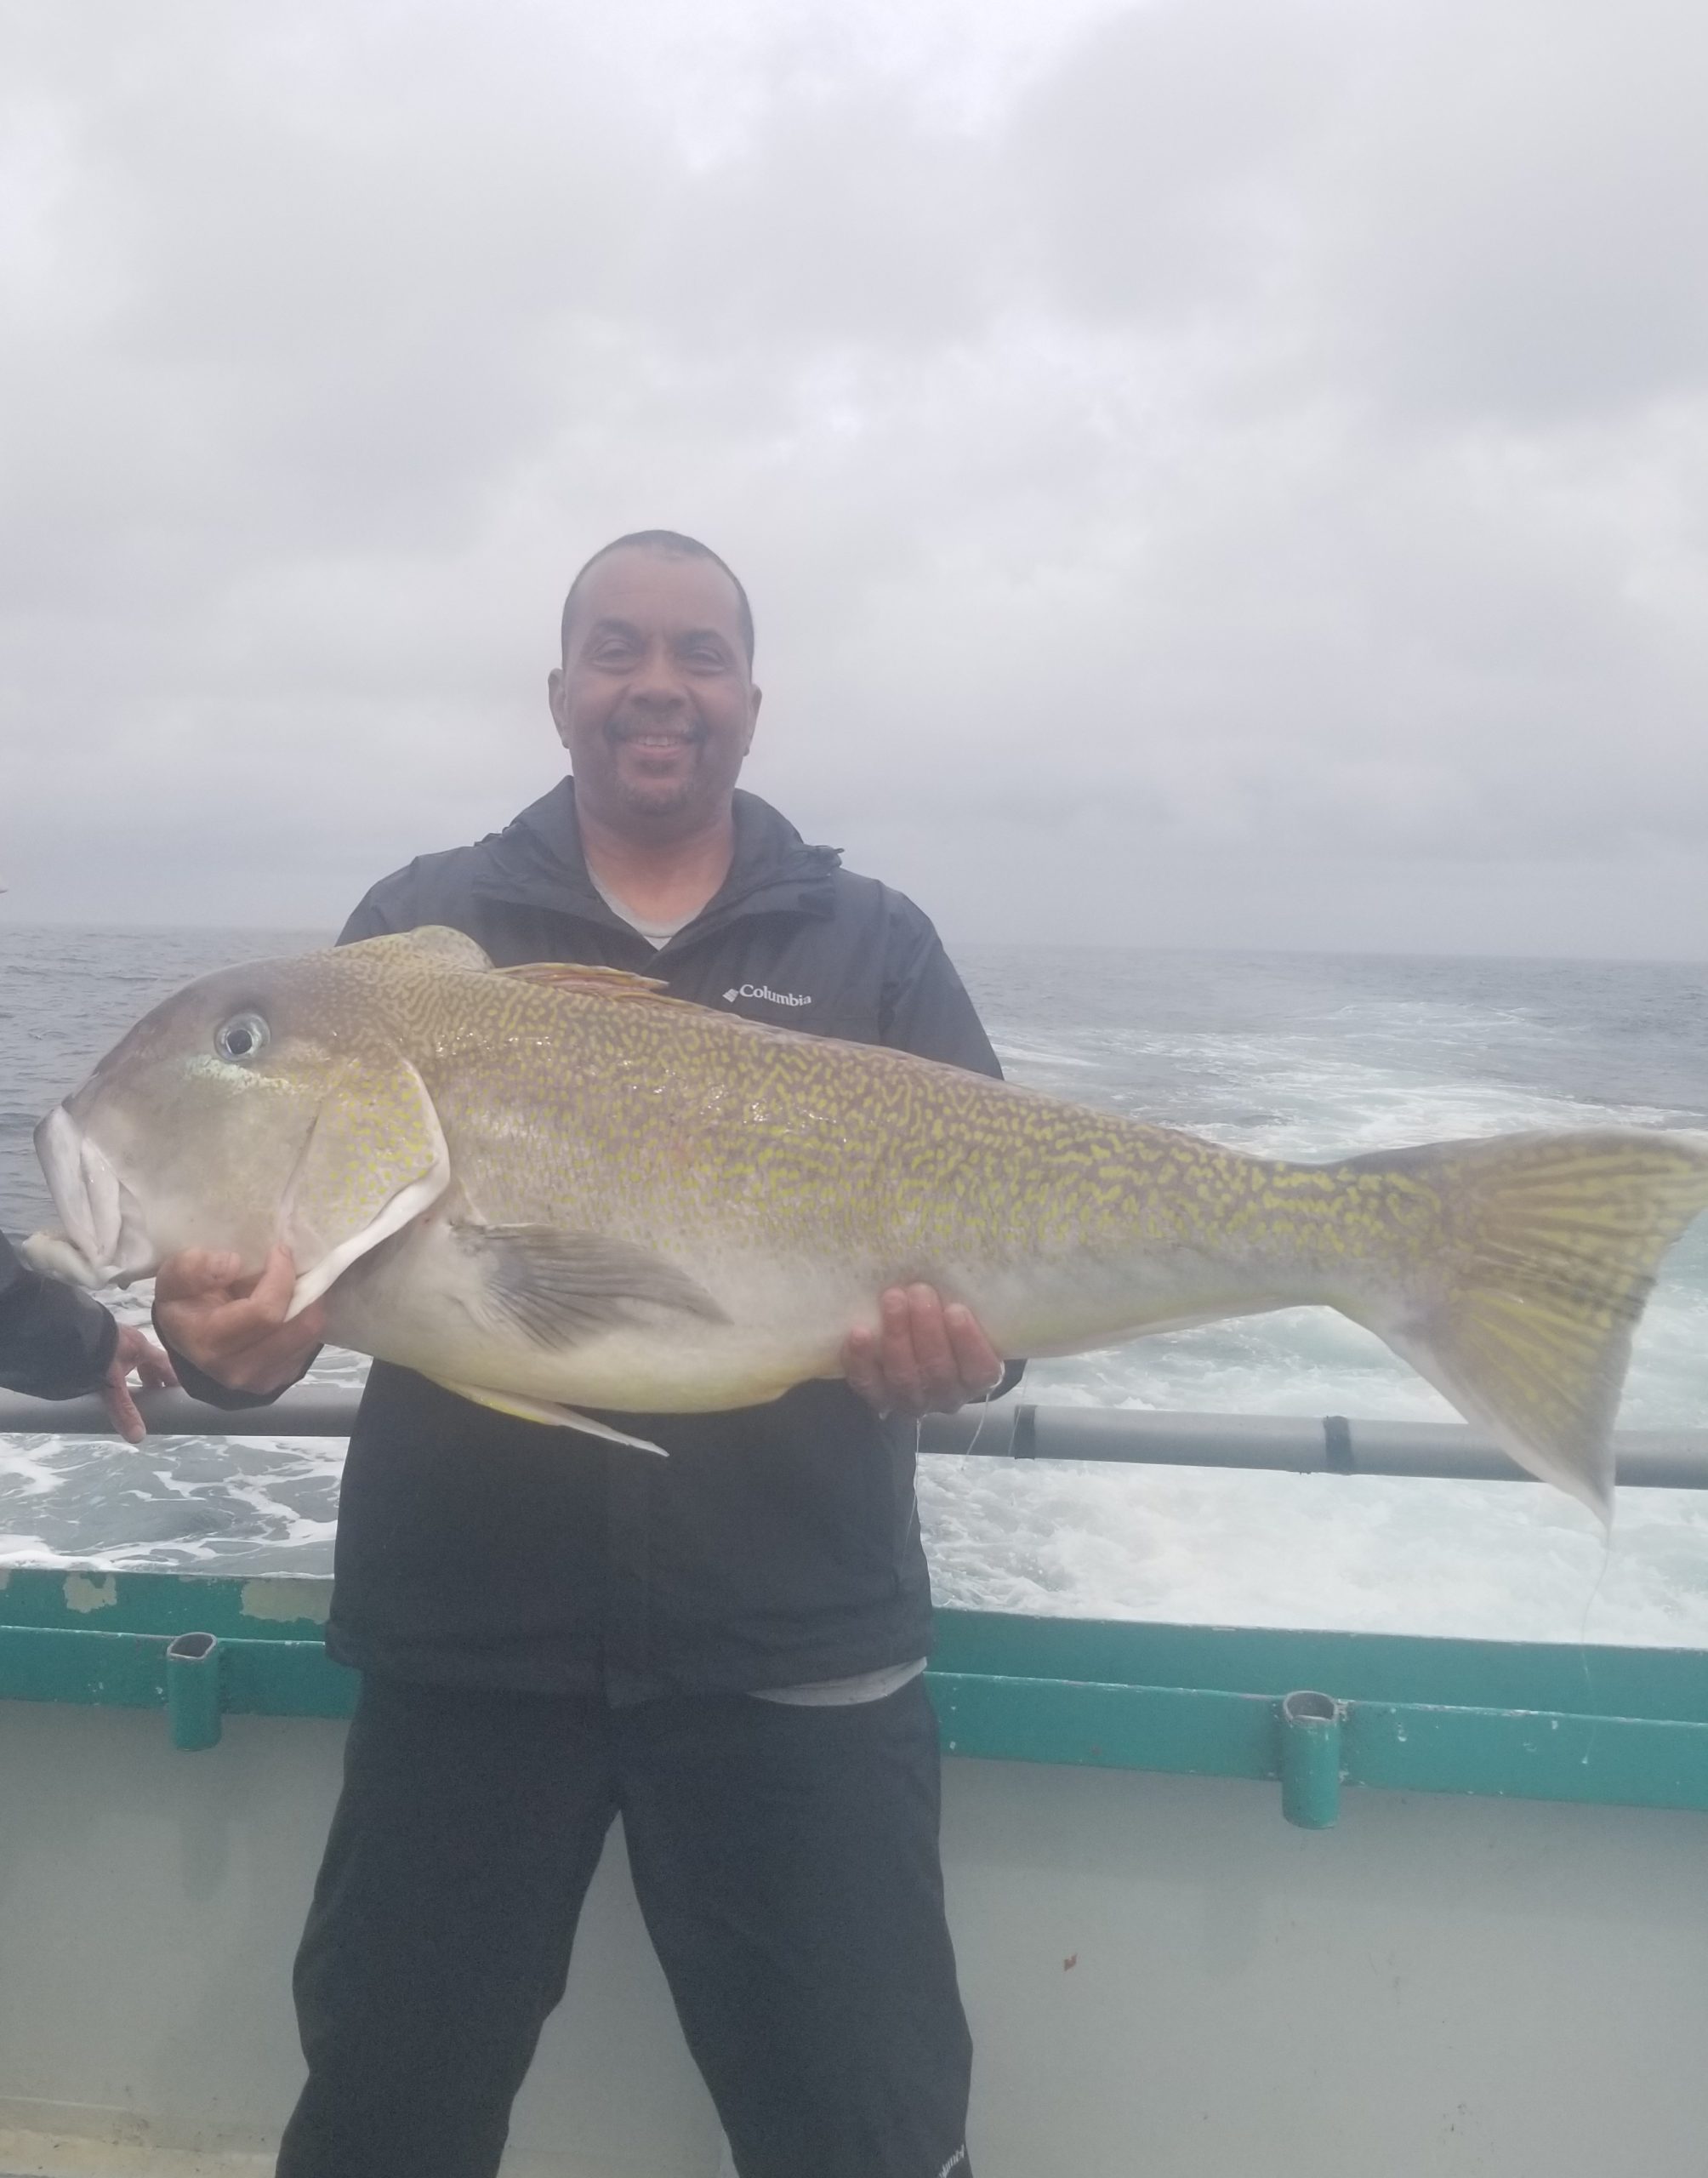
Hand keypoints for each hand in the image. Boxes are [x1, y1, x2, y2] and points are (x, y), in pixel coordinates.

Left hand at [100, 1324, 178, 1443]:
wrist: (66, 1332)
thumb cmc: (97, 1354)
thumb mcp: (113, 1385)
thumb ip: (125, 1410)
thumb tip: (138, 1438)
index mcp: (141, 1348)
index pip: (165, 1363)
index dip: (173, 1379)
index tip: (178, 1394)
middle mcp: (130, 1341)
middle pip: (148, 1362)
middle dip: (152, 1380)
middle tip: (154, 1399)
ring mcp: (112, 1338)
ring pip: (129, 1359)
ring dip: (132, 1374)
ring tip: (130, 1392)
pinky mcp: (95, 1340)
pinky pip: (113, 1356)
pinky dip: (115, 1369)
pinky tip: (106, 1379)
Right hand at [152, 1246, 326, 1397]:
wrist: (190, 1342)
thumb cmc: (184, 1304)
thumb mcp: (174, 1279)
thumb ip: (192, 1268)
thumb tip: (232, 1263)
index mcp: (208, 1343)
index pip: (265, 1311)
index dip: (281, 1276)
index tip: (279, 1251)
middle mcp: (237, 1369)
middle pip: (298, 1325)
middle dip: (302, 1288)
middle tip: (292, 1267)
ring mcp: (261, 1379)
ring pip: (309, 1334)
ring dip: (309, 1303)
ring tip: (291, 1285)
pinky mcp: (280, 1379)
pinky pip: (310, 1345)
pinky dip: (306, 1319)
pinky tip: (290, 1306)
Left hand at [842, 1284, 1005, 1418]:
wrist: (917, 1345)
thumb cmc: (948, 1325)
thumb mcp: (966, 1316)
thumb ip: (966, 1301)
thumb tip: (955, 1263)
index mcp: (977, 1378)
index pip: (979, 1370)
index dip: (968, 1342)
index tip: (956, 1309)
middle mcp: (947, 1396)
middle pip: (938, 1370)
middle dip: (926, 1330)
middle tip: (918, 1291)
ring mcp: (912, 1401)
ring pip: (904, 1377)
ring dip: (896, 1337)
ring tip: (892, 1299)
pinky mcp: (879, 1398)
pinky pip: (868, 1384)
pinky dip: (862, 1360)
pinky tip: (859, 1333)